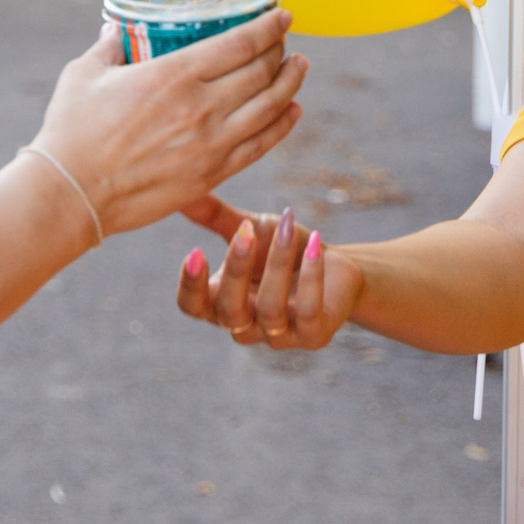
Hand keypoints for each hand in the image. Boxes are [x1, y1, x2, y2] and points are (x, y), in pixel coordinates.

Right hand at [31, 11, 306, 237]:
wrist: (71, 194)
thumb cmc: (72, 131)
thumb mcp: (84, 74)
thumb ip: (107, 48)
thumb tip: (114, 31)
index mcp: (175, 74)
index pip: (240, 43)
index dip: (268, 26)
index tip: (282, 16)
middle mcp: (202, 106)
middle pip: (262, 71)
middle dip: (281, 51)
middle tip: (286, 41)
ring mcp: (211, 143)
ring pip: (270, 107)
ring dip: (291, 83)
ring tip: (299, 68)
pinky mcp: (211, 174)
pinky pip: (261, 145)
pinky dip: (282, 125)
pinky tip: (292, 112)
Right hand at [174, 199, 363, 349]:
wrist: (338, 267)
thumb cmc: (285, 251)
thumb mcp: (251, 230)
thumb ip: (216, 216)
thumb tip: (185, 188)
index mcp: (220, 303)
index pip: (192, 306)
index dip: (190, 285)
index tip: (195, 251)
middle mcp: (245, 326)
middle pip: (229, 311)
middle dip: (236, 271)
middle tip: (245, 232)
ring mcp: (279, 336)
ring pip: (270, 310)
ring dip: (277, 264)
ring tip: (287, 226)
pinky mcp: (313, 336)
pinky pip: (309, 312)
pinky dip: (311, 278)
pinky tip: (314, 245)